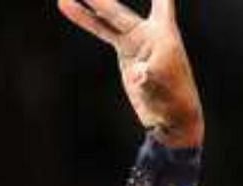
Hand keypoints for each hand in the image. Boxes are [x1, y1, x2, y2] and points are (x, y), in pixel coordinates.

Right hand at [57, 0, 203, 145]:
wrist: (171, 117)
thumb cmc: (175, 101)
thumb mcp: (164, 89)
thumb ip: (149, 78)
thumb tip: (137, 72)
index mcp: (164, 37)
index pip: (163, 2)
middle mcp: (148, 33)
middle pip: (120, 12)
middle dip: (101, 0)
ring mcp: (134, 41)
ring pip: (107, 18)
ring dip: (88, 5)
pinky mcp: (124, 51)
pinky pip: (101, 30)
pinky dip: (84, 18)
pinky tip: (67, 5)